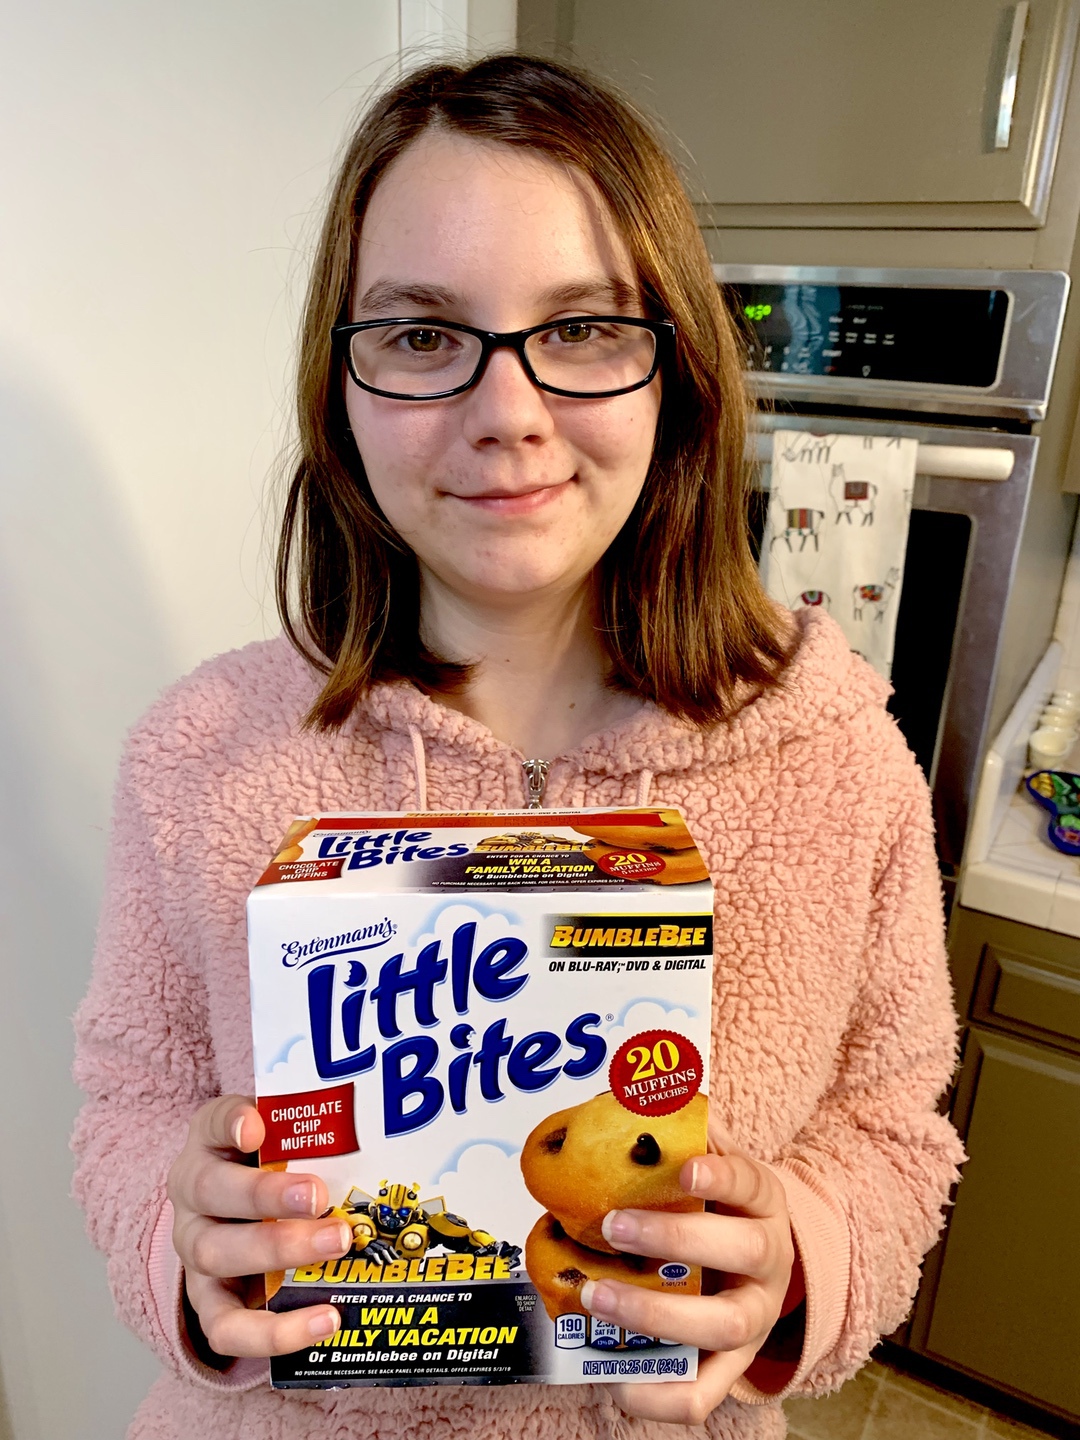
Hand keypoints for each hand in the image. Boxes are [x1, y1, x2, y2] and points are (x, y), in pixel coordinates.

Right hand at [166, 1094, 349, 1358]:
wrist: (236, 1218)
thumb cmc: (270, 1169)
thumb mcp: (281, 1138)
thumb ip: (306, 1130)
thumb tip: (358, 1127)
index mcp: (209, 1144)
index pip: (213, 1123)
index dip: (231, 1123)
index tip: (256, 1128)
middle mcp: (193, 1196)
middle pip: (214, 1191)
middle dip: (268, 1196)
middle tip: (319, 1196)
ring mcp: (197, 1251)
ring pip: (217, 1254)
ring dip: (280, 1250)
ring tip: (336, 1245)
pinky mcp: (209, 1303)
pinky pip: (227, 1327)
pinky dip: (275, 1332)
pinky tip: (326, 1319)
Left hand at [580, 1146, 797, 1424]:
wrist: (760, 1266)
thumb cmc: (720, 1207)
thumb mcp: (713, 1163)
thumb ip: (682, 1132)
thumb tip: (634, 1090)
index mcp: (764, 1202)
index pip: (751, 1182)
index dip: (722, 1175)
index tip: (686, 1169)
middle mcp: (771, 1261)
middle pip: (742, 1251)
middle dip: (675, 1239)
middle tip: (613, 1225)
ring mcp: (756, 1318)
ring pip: (723, 1325)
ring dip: (656, 1313)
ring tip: (596, 1296)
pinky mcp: (733, 1366)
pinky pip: (704, 1394)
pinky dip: (659, 1396)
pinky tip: (614, 1381)